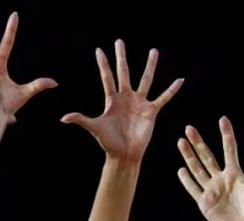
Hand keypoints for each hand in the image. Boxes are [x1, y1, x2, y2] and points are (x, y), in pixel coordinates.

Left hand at [62, 40, 182, 162]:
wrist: (125, 155)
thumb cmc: (108, 143)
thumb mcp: (95, 128)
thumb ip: (81, 119)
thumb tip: (63, 118)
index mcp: (112, 100)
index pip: (107, 77)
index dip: (103, 64)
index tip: (99, 50)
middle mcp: (126, 98)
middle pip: (124, 72)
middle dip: (121, 57)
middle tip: (119, 41)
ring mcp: (140, 103)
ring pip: (146, 80)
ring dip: (150, 66)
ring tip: (154, 51)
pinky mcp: (151, 111)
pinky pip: (163, 98)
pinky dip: (172, 90)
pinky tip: (180, 80)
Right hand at [177, 117, 243, 220]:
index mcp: (235, 174)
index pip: (229, 149)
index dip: (226, 134)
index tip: (223, 119)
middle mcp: (222, 180)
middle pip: (207, 156)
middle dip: (198, 142)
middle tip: (189, 127)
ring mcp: (212, 191)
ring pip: (197, 169)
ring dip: (188, 156)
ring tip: (181, 142)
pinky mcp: (205, 203)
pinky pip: (193, 189)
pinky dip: (187, 180)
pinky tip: (181, 170)